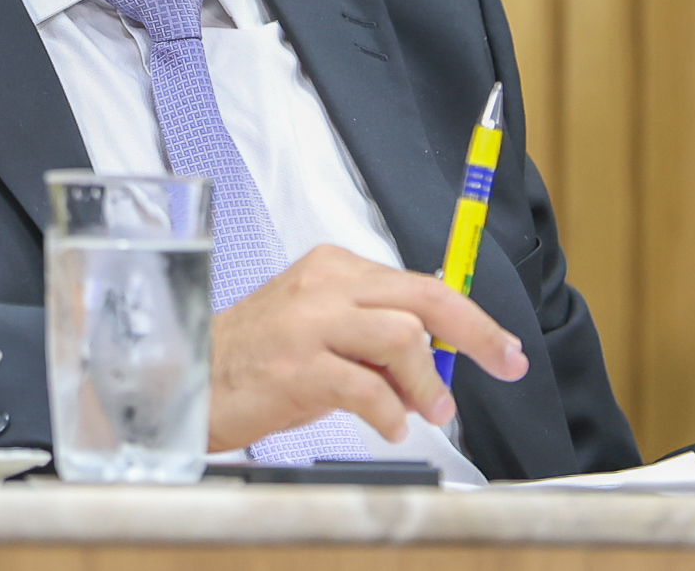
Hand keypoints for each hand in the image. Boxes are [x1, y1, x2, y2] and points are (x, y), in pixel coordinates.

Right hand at [207, 244, 530, 451]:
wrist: (190, 378)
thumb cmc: (256, 358)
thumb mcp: (321, 329)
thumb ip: (375, 336)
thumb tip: (438, 363)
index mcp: (334, 267)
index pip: (420, 284)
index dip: (471, 317)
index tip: (502, 347)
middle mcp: (324, 285)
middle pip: (423, 297)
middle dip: (476, 333)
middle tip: (504, 364)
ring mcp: (309, 323)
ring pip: (402, 337)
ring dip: (427, 382)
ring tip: (424, 411)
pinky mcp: (297, 366)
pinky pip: (367, 388)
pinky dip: (391, 413)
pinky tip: (389, 426)